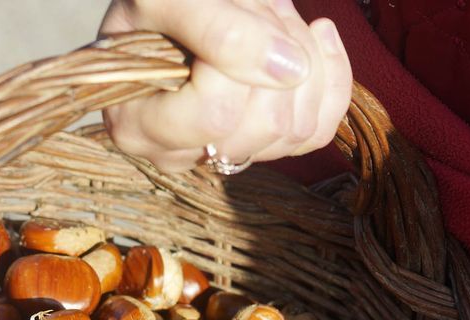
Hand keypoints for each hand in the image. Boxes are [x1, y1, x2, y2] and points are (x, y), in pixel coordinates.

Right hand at [100, 0, 351, 171]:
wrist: (174, 3)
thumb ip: (218, 30)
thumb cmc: (154, 1)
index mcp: (138, 125)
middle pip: (265, 125)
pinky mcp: (263, 145)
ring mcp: (222, 154)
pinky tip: (317, 38)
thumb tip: (289, 69)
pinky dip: (331, 78)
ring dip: (304, 58)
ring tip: (273, 17)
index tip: (226, 14)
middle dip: (278, 52)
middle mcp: (178, 153)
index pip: (216, 115)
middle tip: (257, 8)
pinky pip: (318, 131)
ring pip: (297, 129)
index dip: (235, 60)